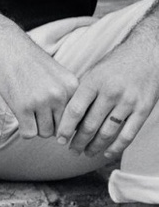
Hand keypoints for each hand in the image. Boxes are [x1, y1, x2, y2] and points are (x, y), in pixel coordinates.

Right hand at [0, 26, 78, 138]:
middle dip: (49, 124)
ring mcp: (41, 101)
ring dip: (36, 126)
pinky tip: (20, 115)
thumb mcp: (58, 74)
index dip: (64, 121)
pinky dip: (24, 129)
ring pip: (44, 133)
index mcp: (72, 86)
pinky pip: (29, 133)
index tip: (54, 119)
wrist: (7, 47)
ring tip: (28, 112)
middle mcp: (60, 94)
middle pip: (60, 128)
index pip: (76, 118)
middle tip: (37, 113)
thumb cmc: (30, 62)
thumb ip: (67, 95)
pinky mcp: (23, 107)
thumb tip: (69, 126)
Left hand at [56, 34, 158, 158]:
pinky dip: (117, 147)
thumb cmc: (116, 63)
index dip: (65, 128)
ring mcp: (128, 101)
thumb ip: (82, 91)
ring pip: (107, 132)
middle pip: (90, 125)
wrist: (147, 52)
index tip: (59, 139)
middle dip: (78, 141)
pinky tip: (107, 153)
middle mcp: (110, 92)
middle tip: (71, 149)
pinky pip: (128, 134)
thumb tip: (66, 116)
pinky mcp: (143, 109)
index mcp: (94, 81)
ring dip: (95, 146)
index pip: (75, 110)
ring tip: (86, 152)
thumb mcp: (94, 71)